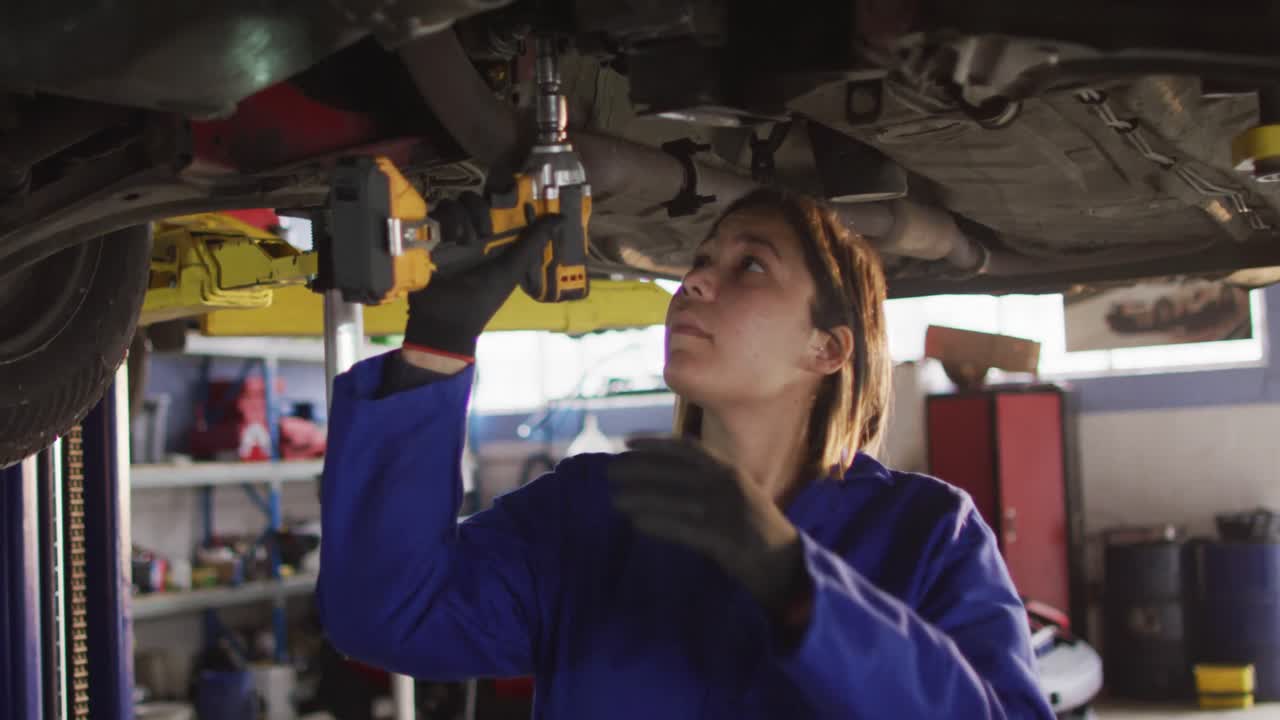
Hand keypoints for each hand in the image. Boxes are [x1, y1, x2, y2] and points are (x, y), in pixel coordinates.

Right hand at [403, 191, 561, 362]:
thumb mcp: (512, 269)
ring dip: (462, 218)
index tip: (507, 200)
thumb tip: (561, 218)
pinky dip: (444, 222)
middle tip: (484, 232)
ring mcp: (448, 234)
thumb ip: (534, 243)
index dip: (503, 198)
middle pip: (473, 199)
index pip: (498, 205)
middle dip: (479, 210)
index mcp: (493, 240)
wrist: (445, 320)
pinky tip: (449, 240)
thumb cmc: (482, 298)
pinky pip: (435, 214)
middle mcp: (471, 233)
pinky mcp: (428, 237)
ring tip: (464, 241)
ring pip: (454, 203)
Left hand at [608, 437, 805, 614]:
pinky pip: (684, 528)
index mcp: (732, 471)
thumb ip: (710, 485)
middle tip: (609, 471)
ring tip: (615, 500)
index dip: (654, 443)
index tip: (626, 444)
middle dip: (639, 468)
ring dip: (642, 496)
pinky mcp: (726, 539)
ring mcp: (728, 511)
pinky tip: (637, 524)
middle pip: (674, 470)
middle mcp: (729, 484)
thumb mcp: (737, 498)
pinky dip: (659, 523)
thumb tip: (665, 480)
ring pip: (675, 498)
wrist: (791, 567)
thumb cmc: (759, 534)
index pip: (686, 449)